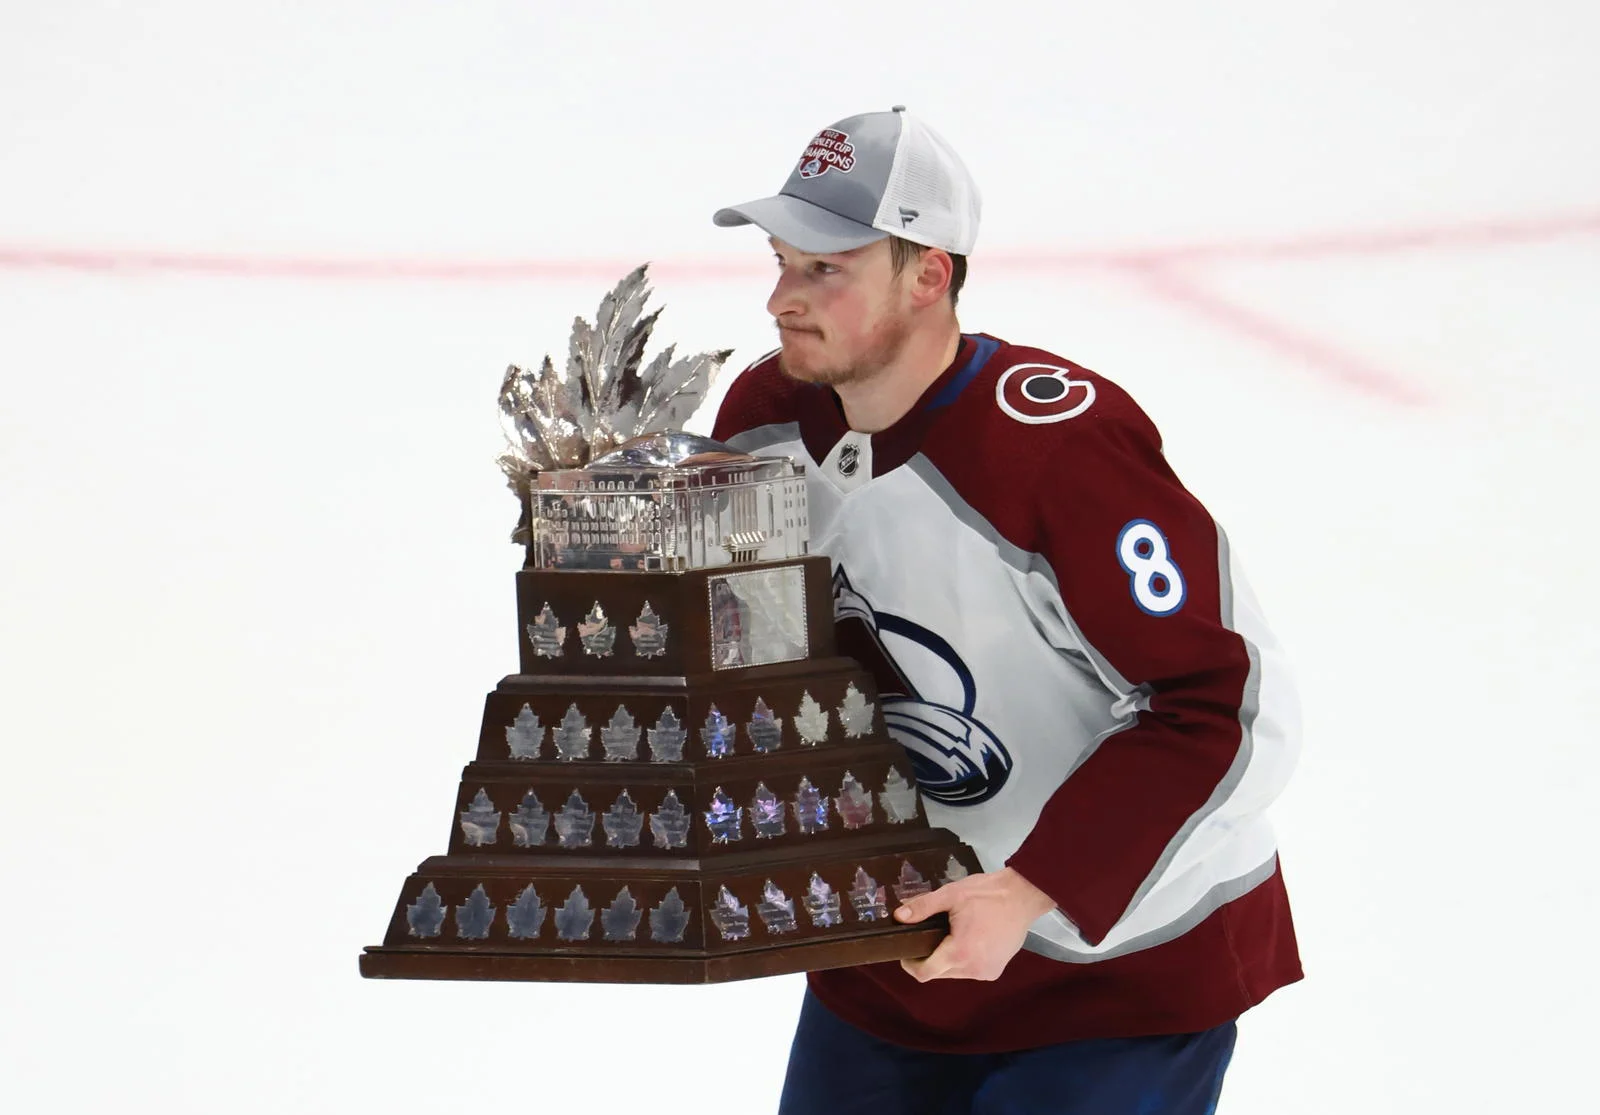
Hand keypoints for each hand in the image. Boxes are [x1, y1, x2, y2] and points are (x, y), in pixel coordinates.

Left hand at [895, 867, 1056, 982]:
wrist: (1023, 896)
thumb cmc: (988, 894)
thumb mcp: (950, 895)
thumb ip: (923, 907)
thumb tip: (899, 916)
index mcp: (959, 953)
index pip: (924, 973)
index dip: (911, 964)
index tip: (907, 952)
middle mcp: (973, 969)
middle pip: (939, 973)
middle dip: (930, 958)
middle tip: (930, 934)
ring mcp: (986, 972)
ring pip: (955, 973)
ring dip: (948, 959)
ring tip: (951, 935)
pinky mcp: (995, 970)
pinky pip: (970, 970)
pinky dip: (964, 959)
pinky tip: (968, 940)